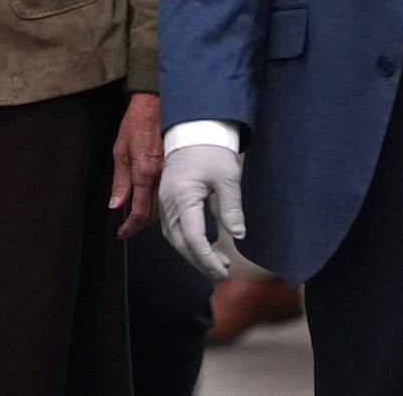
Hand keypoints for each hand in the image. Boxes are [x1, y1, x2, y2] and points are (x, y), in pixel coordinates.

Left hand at [110, 93, 162, 237]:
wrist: (158, 103)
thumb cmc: (136, 123)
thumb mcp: (120, 149)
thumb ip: (120, 180)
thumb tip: (115, 204)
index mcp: (145, 172)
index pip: (140, 210)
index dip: (130, 226)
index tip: (122, 234)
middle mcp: (162, 176)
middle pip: (155, 212)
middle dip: (141, 224)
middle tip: (128, 229)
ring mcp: (174, 172)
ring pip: (167, 204)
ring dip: (154, 216)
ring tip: (140, 220)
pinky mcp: (180, 166)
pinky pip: (173, 191)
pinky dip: (165, 202)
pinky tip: (158, 203)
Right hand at [160, 143, 244, 279]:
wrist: (192, 130)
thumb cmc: (211, 151)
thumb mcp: (227, 177)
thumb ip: (231, 208)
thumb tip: (238, 236)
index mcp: (182, 197)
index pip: (193, 238)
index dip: (208, 258)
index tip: (225, 270)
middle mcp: (168, 203)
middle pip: (180, 243)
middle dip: (200, 262)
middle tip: (223, 273)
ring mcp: (164, 202)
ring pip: (174, 239)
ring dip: (193, 254)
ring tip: (218, 262)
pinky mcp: (167, 201)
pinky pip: (173, 229)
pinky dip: (187, 243)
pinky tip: (205, 246)